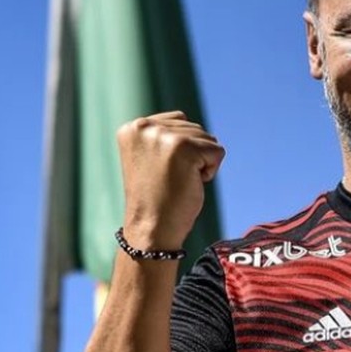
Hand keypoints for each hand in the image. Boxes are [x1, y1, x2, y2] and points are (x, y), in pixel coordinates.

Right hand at [116, 111, 224, 249]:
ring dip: (201, 163)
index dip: (181, 150)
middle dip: (193, 156)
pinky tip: (190, 184)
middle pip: (195, 129)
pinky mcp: (184, 148)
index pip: (179, 121)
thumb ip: (165, 137)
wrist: (151, 229)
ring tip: (178, 181)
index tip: (162, 172)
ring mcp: (163, 136)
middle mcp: (144, 127)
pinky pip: (218, 151)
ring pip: (208, 139)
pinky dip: (211, 171)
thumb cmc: (157, 199)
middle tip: (171, 180)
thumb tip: (194, 127)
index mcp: (133, 128)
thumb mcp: (153, 159)